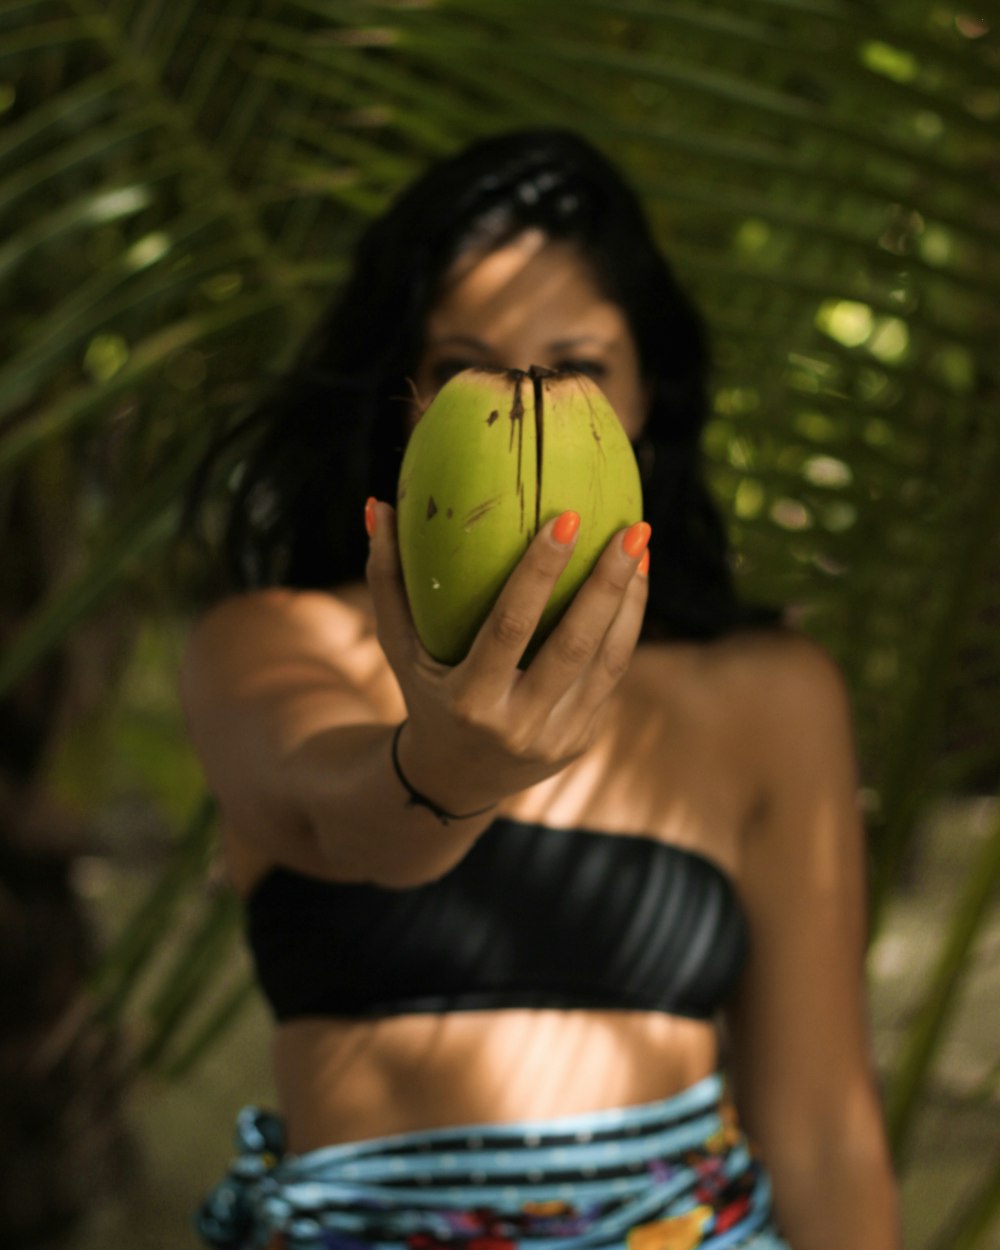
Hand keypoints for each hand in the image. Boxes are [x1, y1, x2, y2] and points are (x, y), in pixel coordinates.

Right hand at [365, 501, 649, 813]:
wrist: (454, 780)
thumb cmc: (423, 693)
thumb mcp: (397, 647)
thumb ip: (386, 579)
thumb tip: (380, 505)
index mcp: (470, 700)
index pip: (511, 627)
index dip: (540, 573)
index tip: (565, 518)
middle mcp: (517, 725)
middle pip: (573, 646)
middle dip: (607, 583)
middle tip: (632, 528)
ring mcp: (556, 737)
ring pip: (609, 662)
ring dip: (631, 601)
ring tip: (641, 546)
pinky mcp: (582, 739)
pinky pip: (612, 675)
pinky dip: (626, 626)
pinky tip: (634, 583)